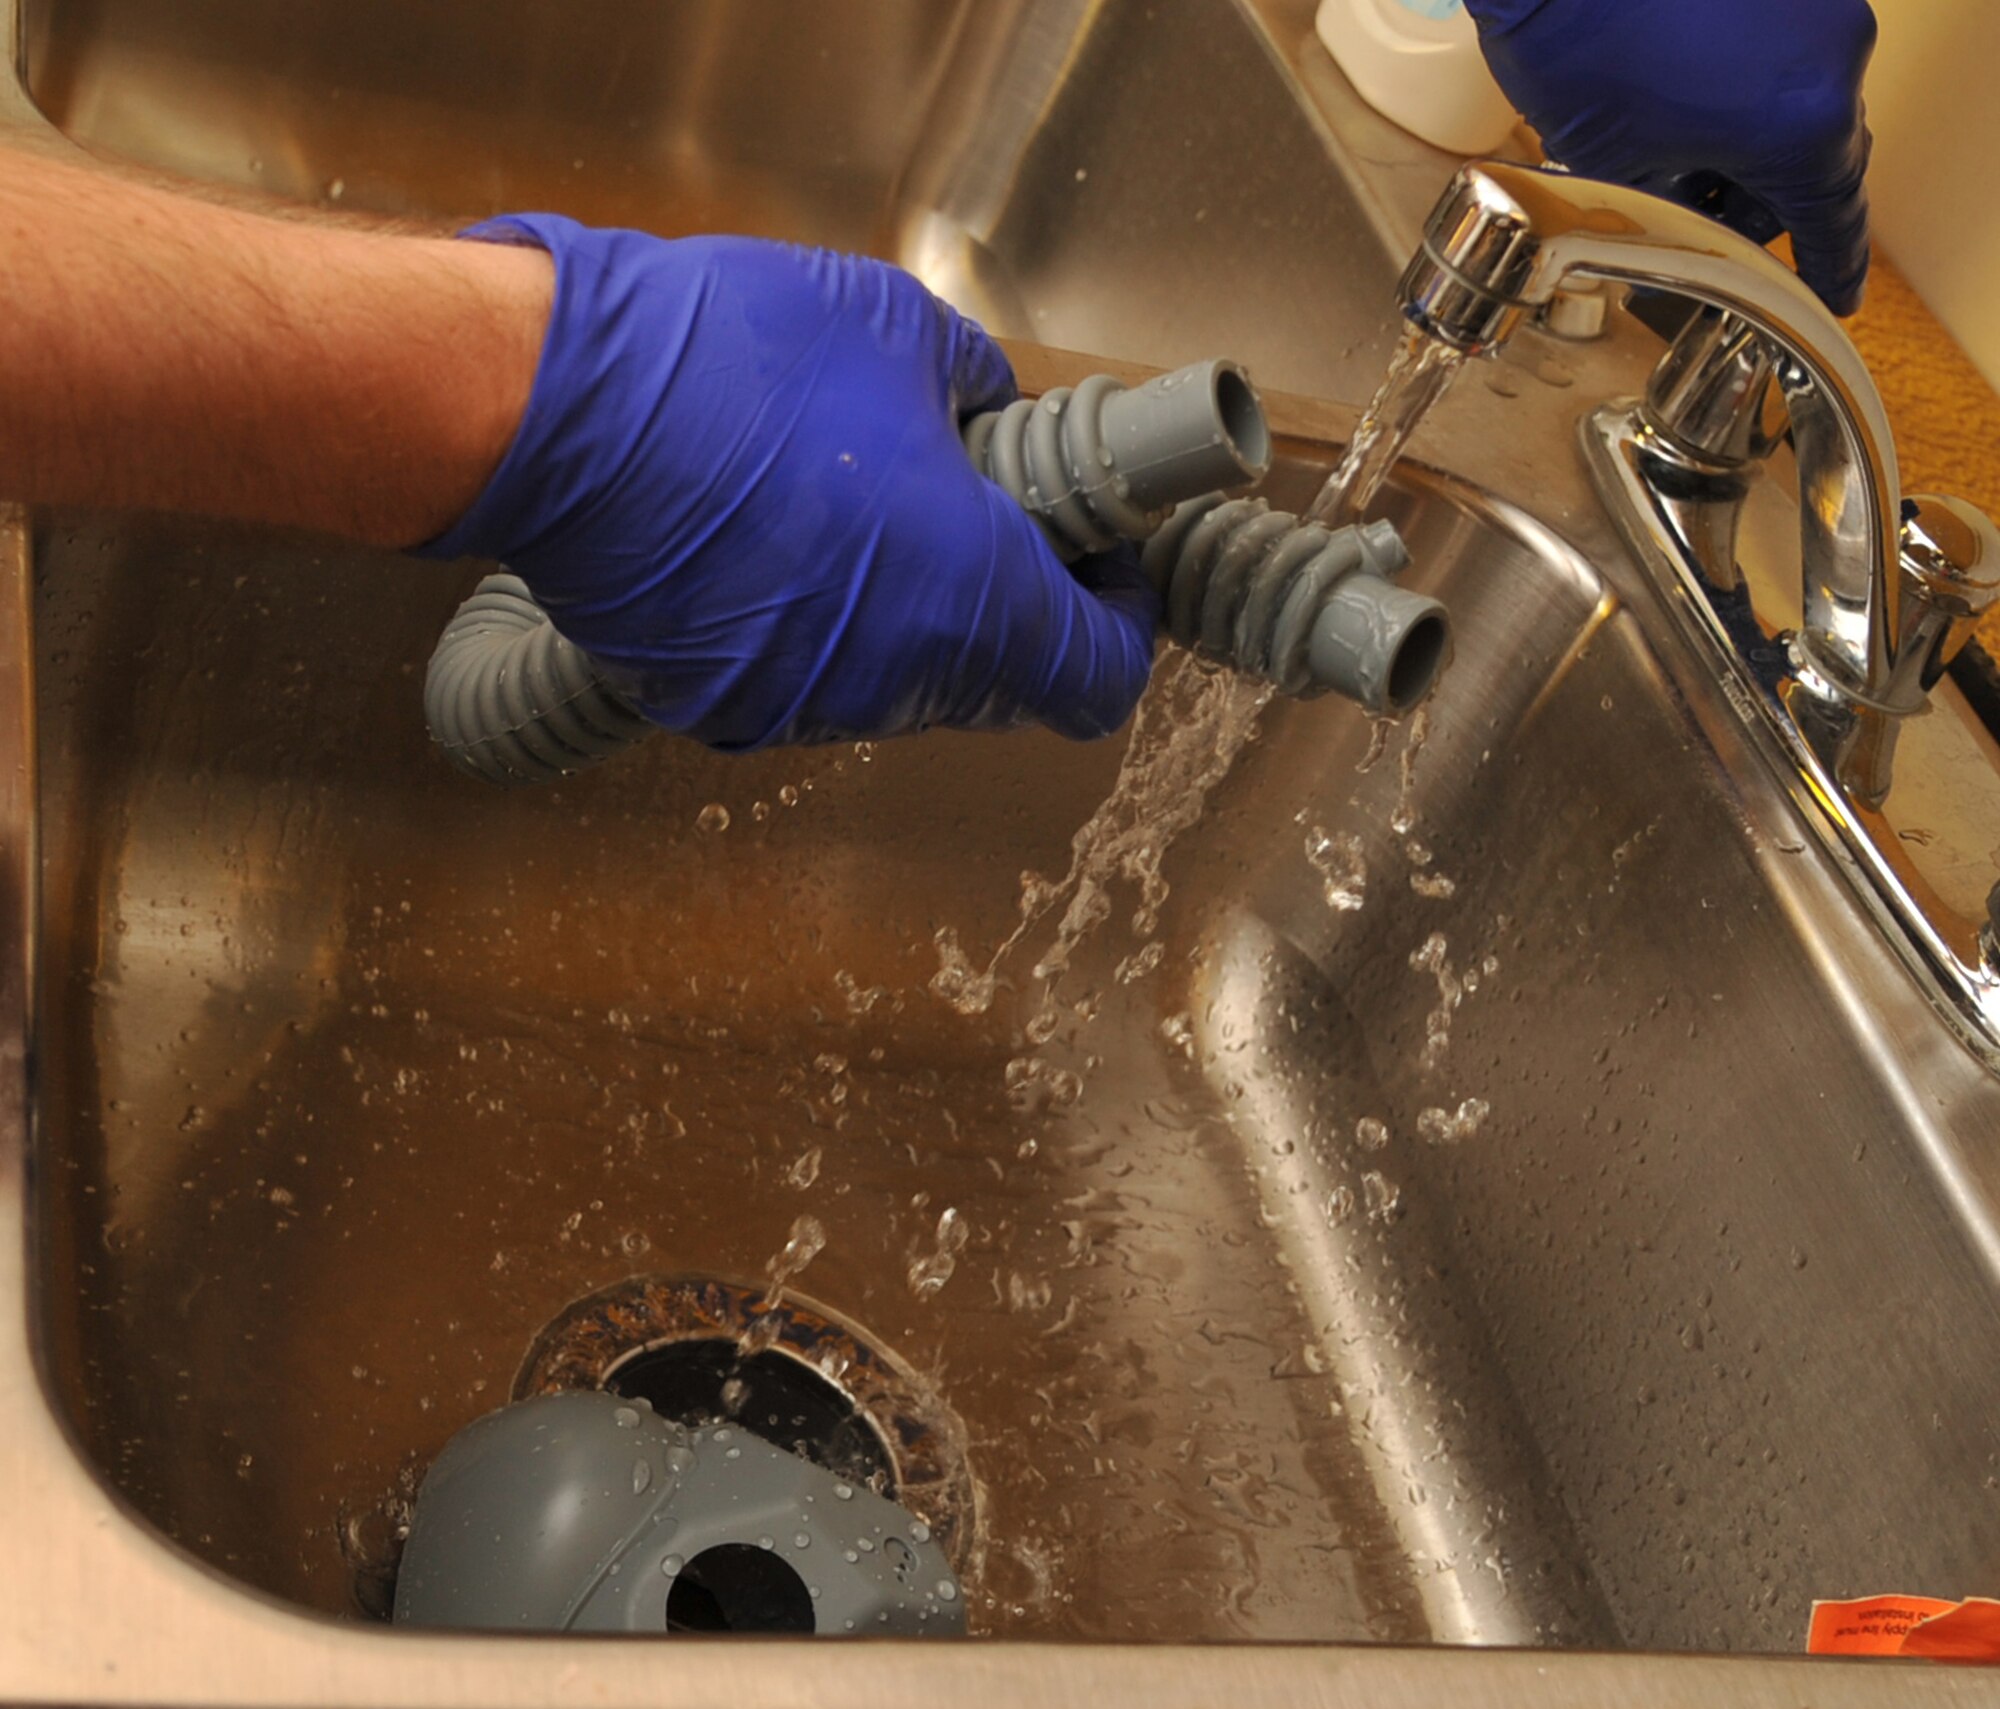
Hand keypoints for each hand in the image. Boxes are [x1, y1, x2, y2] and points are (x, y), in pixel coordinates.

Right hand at [415, 218, 1156, 749]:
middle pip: (1002, 680)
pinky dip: (813, 626)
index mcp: (975, 598)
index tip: (1101, 563)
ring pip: (900, 681)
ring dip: (909, 613)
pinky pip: (804, 678)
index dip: (1118, 619)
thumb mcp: (903, 333)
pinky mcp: (718, 706)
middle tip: (980, 508)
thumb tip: (988, 417)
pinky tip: (771, 538)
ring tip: (856, 508)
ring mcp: (803, 705)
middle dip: (1011, 600)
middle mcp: (898, 679)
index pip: (1101, 675)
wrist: (556, 410)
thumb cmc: (731, 364)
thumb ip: (981, 395)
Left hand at [1464, 0, 1877, 314]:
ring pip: (1800, 98)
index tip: (1834, 295)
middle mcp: (1834, 58)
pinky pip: (1783, 48)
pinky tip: (1688, 105)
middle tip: (1718, 234)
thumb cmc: (1578, 45)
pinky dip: (1746, 88)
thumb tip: (1680, 212)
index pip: (1830, 218)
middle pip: (1817, 157)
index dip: (1829, 266)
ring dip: (1751, 142)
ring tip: (1683, 166)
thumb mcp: (1620, 163)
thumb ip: (1671, 201)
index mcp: (1804, 127)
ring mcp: (1816, 4)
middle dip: (1763, 202)